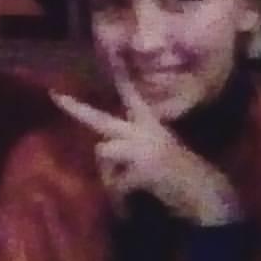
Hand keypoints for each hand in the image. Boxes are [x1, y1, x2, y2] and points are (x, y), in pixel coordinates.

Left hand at [50, 76, 242, 225]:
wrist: (205, 193)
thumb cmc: (181, 175)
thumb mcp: (158, 153)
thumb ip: (133, 147)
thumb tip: (105, 153)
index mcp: (151, 125)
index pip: (132, 96)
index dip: (122, 76)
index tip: (112, 52)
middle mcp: (145, 131)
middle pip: (101, 120)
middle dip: (76, 109)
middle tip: (55, 96)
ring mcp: (144, 147)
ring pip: (104, 153)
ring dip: (109, 177)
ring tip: (124, 195)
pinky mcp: (143, 167)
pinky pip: (115, 184)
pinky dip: (119, 200)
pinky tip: (129, 209)